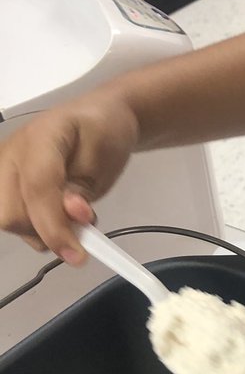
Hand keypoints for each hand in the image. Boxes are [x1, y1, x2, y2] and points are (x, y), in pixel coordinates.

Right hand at [0, 95, 138, 261]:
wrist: (96, 119)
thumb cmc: (103, 133)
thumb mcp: (105, 155)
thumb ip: (84, 187)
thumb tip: (73, 215)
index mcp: (40, 137)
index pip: (37, 187)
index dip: (55, 226)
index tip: (78, 254)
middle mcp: (11, 154)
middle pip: (11, 212)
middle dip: (47, 230)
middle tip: (82, 228)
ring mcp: (3, 169)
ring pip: (9, 221)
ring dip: (44, 232)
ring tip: (75, 218)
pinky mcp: (4, 185)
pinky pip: (14, 221)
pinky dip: (38, 229)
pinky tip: (59, 218)